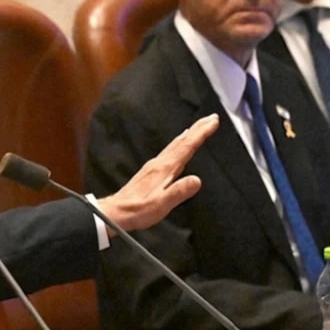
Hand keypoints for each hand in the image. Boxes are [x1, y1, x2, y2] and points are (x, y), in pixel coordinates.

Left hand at [96, 114, 218, 232]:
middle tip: (210, 118)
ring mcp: (153, 166)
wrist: (116, 212)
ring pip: (175, 145)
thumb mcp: (161, 204)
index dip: (201, 133)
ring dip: (188, 135)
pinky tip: (177, 148)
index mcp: (164, 169)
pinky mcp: (149, 172)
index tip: (213, 121)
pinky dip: (177, 145)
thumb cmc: (137, 210)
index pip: (187, 147)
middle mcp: (158, 164)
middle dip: (197, 128)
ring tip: (197, 128)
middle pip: (181, 141)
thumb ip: (179, 192)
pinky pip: (168, 152)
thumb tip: (196, 181)